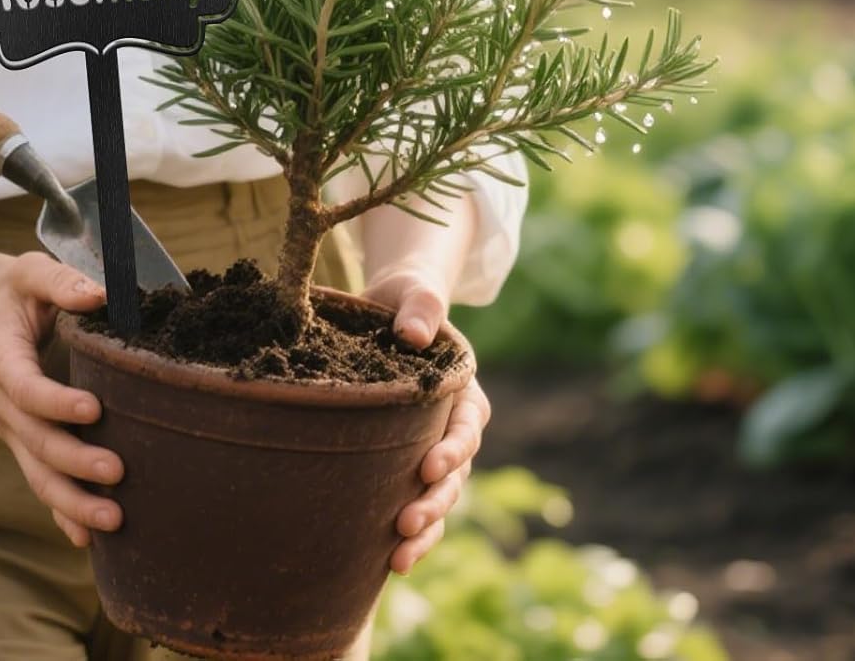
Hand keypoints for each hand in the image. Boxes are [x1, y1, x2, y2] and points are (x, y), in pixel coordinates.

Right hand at [0, 251, 122, 547]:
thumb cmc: (16, 290)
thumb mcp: (33, 272)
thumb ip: (63, 282)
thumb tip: (99, 294)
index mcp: (1, 357)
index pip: (25, 387)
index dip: (56, 401)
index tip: (94, 409)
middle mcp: (2, 400)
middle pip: (34, 441)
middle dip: (74, 462)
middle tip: (117, 473)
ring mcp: (11, 428)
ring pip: (37, 473)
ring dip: (71, 501)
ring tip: (112, 521)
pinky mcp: (24, 442)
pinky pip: (40, 482)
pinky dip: (61, 513)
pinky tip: (87, 539)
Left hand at [362, 267, 490, 574]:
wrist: (387, 311)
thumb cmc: (404, 300)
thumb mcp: (413, 292)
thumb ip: (419, 307)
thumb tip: (415, 334)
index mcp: (462, 388)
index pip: (466, 424)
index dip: (453, 448)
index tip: (429, 465)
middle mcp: (454, 424)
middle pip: (456, 472)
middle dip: (435, 501)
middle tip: (406, 523)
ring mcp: (435, 448)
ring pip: (441, 497)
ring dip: (425, 528)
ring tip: (399, 557)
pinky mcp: (409, 462)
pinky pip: (419, 502)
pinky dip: (413, 535)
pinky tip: (390, 562)